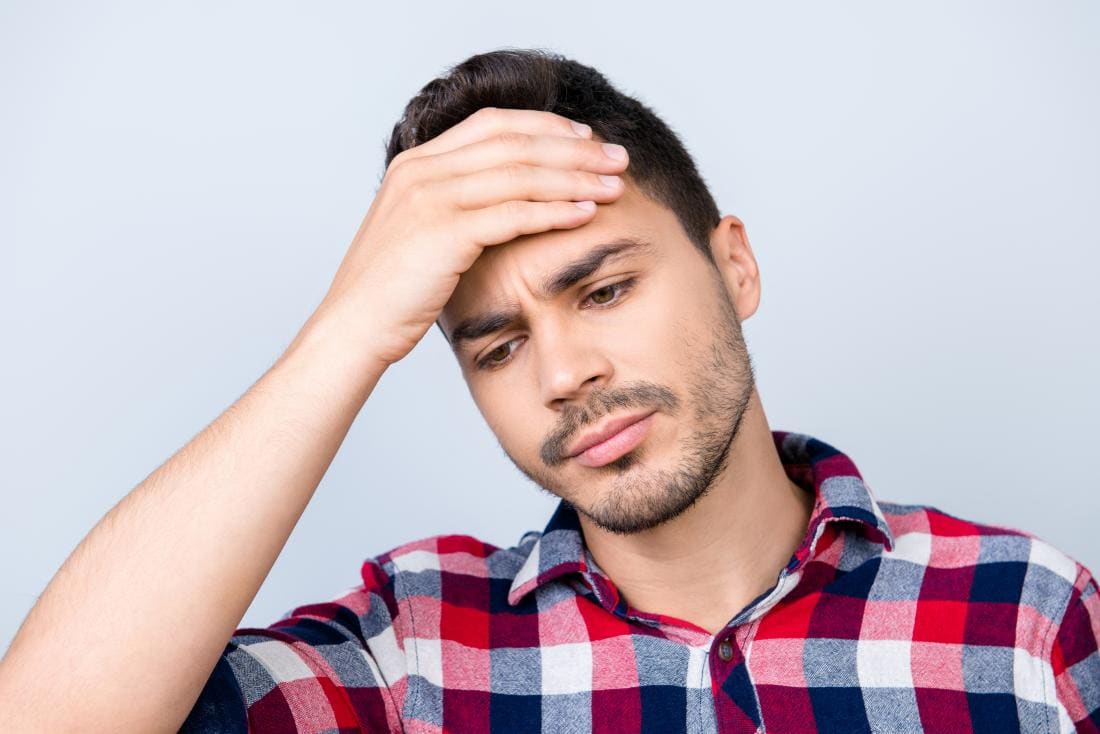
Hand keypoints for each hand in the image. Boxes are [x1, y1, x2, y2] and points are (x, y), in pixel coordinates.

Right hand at [311, 107, 629, 367]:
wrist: (353, 327)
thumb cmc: (392, 291)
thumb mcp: (420, 233)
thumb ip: (455, 205)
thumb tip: (505, 201)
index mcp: (417, 162)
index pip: (493, 125)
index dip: (545, 128)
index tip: (586, 141)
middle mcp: (422, 169)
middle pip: (514, 142)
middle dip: (573, 149)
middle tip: (618, 158)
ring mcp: (430, 197)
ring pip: (520, 173)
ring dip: (575, 177)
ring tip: (616, 185)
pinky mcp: (443, 232)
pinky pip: (513, 213)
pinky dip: (555, 211)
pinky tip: (587, 214)